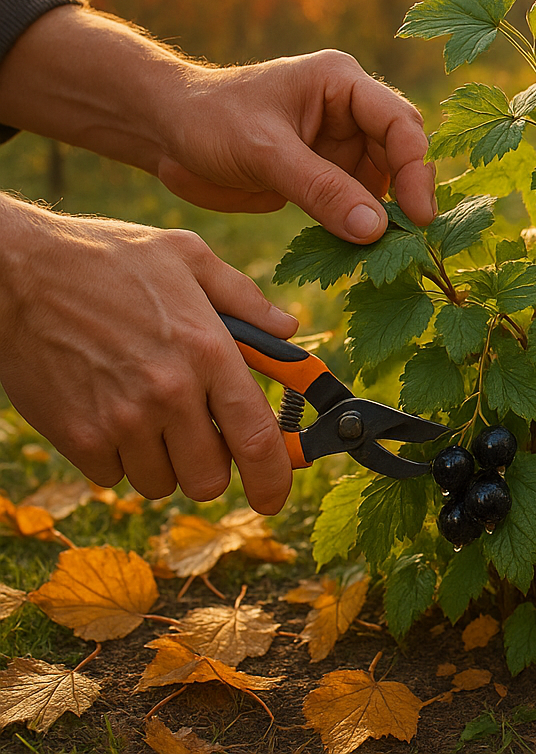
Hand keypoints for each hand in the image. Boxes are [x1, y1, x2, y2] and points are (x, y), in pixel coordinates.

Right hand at [0, 198, 297, 511]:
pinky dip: (116, 457)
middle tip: (197, 436)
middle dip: (209, 466)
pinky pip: (113, 476)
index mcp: (208, 352)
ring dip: (162, 460)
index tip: (274, 498)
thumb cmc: (106, 258)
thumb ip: (243, 297)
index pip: (257, 439)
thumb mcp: (186, 256)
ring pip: (160, 483)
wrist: (16, 271)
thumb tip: (288, 330)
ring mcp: (121, 420)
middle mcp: (170, 394)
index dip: (274, 480)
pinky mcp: (77, 437)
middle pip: (209, 479)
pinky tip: (108, 412)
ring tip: (146, 413)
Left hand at [157, 50, 435, 240]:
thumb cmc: (208, 120)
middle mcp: (348, 110)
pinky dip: (358, 227)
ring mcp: (338, 144)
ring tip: (383, 253)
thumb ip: (321, 188)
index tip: (417, 215)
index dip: (415, 168)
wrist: (164, 132)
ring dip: (383, 217)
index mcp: (341, 82)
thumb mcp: (263, 152)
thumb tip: (377, 229)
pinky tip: (356, 252)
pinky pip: (354, 203)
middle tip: (409, 240)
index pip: (399, 122)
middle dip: (405, 195)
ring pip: (381, 183)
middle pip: (399, 153)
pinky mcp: (324, 174)